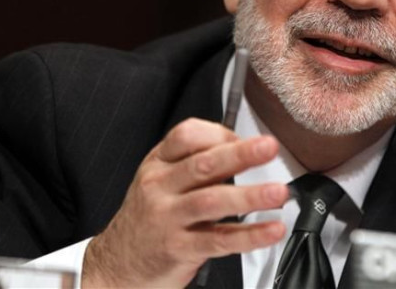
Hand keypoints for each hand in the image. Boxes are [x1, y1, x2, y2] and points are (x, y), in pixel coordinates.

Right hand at [82, 118, 289, 287]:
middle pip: (203, 165)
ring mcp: (167, 218)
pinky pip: (219, 241)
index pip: (186, 136)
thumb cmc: (150, 215)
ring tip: (277, 192)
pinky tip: (271, 229)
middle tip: (269, 148)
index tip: (247, 138)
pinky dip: (249, 235)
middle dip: (240, 155)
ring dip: (249, 196)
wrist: (118, 263)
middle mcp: (160, 187)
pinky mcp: (178, 249)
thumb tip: (245, 149)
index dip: (220, 133)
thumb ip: (198, 163)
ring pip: (211, 201)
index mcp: (159, 163)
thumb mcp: (162, 179)